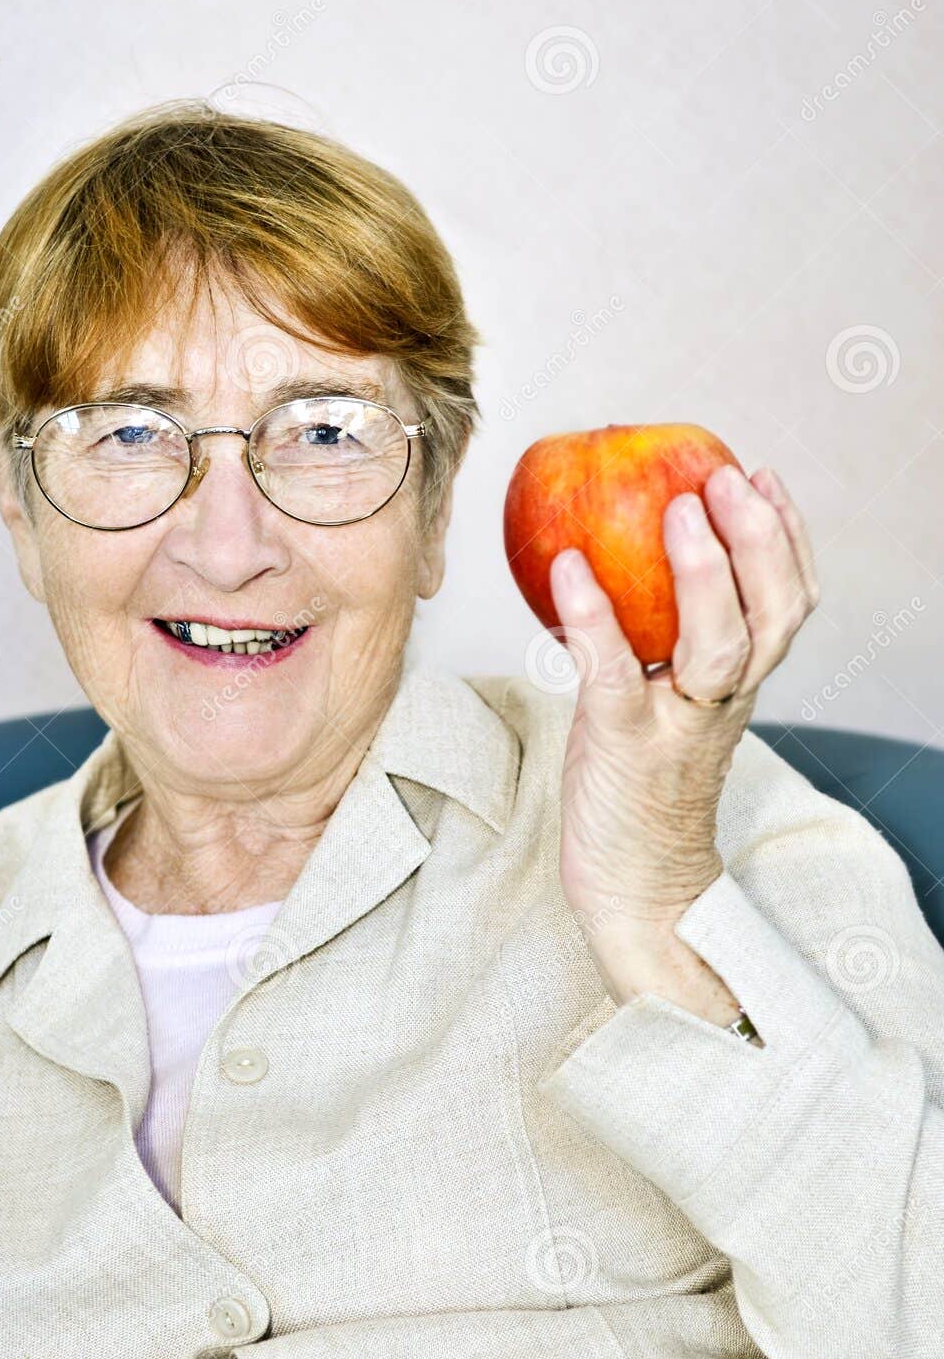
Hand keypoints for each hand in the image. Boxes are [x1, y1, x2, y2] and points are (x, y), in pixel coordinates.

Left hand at [551, 464, 819, 939]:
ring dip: (704, 573)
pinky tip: (569, 567)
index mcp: (738, 686)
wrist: (633, 882)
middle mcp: (722, 702)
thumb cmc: (637, 784)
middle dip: (760, 541)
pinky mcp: (624, 746)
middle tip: (726, 476)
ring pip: (719, 646)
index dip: (785, 538)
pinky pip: (615, 673)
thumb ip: (657, 646)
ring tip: (677, 509)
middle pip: (772, 617)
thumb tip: (608, 559)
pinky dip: (594, 617)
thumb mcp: (661, 703)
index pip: (787, 605)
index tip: (762, 476)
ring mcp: (678, 725)